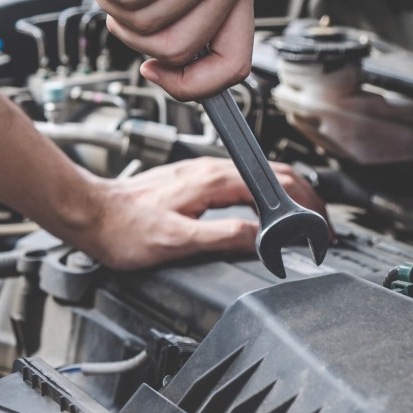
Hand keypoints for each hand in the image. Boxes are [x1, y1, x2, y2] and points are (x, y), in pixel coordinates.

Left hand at [74, 158, 326, 270]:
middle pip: (275, 175)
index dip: (306, 206)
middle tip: (321, 227)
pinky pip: (242, 182)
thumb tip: (260, 238)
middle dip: (307, 199)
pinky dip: (266, 195)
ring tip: (303, 221)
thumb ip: (222, 236)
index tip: (319, 228)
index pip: (277, 184)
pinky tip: (265, 211)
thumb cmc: (123, 229)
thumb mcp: (177, 242)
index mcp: (213, 181)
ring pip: (260, 176)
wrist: (91, 214)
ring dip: (288, 196)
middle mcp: (210, 170)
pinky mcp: (193, 180)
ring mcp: (202, 173)